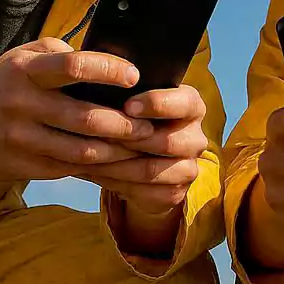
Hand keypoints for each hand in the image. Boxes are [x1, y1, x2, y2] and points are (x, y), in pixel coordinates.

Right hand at [0, 38, 146, 181]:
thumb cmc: (1, 85)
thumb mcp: (21, 57)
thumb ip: (58, 54)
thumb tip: (104, 62)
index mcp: (23, 71)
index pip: (72, 66)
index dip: (108, 71)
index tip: (134, 76)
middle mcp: (20, 104)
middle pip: (84, 118)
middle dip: (124, 124)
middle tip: (148, 125)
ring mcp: (21, 140)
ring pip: (81, 151)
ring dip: (116, 151)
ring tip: (139, 145)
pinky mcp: (24, 167)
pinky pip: (69, 169)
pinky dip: (96, 166)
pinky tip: (115, 162)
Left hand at [77, 84, 209, 214]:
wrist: (142, 161)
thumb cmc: (134, 120)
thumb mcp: (133, 102)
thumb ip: (125, 94)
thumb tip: (96, 90)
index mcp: (192, 106)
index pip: (184, 103)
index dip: (156, 104)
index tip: (128, 106)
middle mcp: (196, 137)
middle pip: (168, 141)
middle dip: (130, 140)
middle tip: (98, 135)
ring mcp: (189, 167)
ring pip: (151, 170)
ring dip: (116, 164)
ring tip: (87, 156)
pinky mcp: (176, 192)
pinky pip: (145, 192)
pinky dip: (116, 183)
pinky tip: (96, 173)